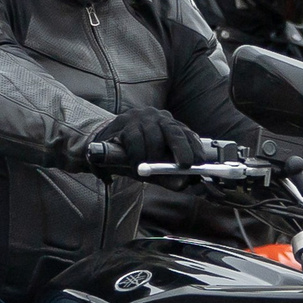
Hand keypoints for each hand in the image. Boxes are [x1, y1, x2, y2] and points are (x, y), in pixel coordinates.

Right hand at [90, 108, 205, 174]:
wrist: (103, 146)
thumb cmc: (134, 156)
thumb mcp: (153, 167)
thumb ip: (168, 176)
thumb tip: (183, 184)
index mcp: (170, 126)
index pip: (187, 134)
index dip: (195, 148)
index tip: (199, 163)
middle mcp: (158, 117)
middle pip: (174, 132)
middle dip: (182, 150)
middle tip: (184, 165)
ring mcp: (141, 118)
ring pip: (154, 139)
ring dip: (152, 158)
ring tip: (146, 170)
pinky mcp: (125, 122)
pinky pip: (135, 141)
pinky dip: (137, 157)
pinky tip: (135, 166)